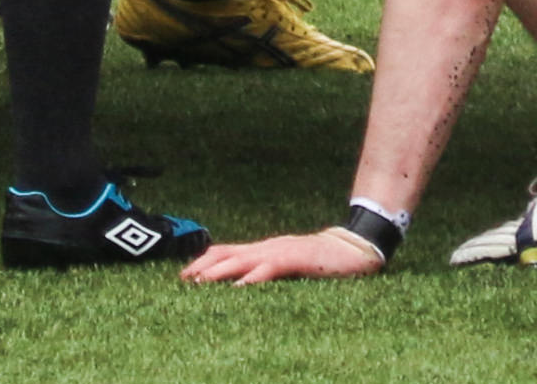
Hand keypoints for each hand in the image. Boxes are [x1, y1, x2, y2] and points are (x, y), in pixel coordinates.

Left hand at [182, 227, 389, 283]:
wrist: (354, 248)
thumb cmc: (322, 260)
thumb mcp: (289, 263)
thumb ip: (269, 268)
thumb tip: (245, 280)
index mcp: (265, 249)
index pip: (227, 251)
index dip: (204, 261)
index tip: (185, 274)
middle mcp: (268, 247)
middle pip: (227, 253)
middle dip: (202, 266)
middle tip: (182, 279)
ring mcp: (281, 251)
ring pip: (242, 260)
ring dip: (218, 272)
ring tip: (199, 283)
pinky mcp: (296, 259)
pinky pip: (269, 269)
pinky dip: (252, 278)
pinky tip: (239, 288)